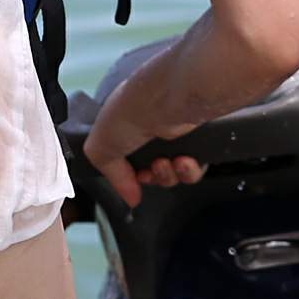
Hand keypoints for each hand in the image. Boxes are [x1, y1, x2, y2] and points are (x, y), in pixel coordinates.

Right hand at [83, 81, 207, 209]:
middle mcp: (152, 128)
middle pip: (152, 171)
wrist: (167, 100)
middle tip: (150, 172)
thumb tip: (131, 198)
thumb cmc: (129, 114)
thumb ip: (113, 178)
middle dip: (151, 177)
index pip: (128, 160)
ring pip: (174, 173)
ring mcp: (177, 134)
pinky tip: (183, 161)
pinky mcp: (198, 139)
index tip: (130, 179)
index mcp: (127, 126)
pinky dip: (188, 171)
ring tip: (167, 163)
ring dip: (169, 176)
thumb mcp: (99, 149)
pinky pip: (194, 168)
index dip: (129, 175)